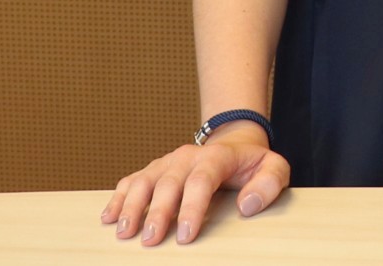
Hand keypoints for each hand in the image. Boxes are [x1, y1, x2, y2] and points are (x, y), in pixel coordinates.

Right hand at [100, 123, 289, 245]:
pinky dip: (118, 198)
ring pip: (144, 181)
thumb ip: (269, 184)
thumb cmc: (252, 164)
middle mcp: (187, 157)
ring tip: (124, 232)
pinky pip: (131, 181)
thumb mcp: (274, 168)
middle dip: (157, 213)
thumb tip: (247, 205)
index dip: (191, 208)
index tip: (185, 236)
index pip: (201, 180)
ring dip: (132, 206)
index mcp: (217, 156)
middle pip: (168, 183)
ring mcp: (167, 162)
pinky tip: (108, 217)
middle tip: (150, 241)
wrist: (234, 142)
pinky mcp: (154, 169)